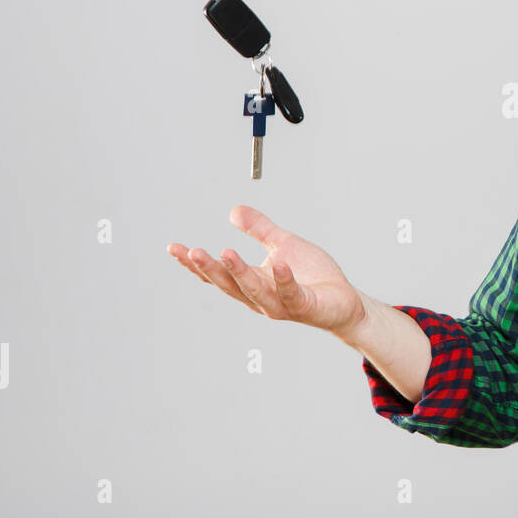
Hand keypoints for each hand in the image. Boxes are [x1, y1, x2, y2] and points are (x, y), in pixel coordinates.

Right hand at [168, 205, 366, 338]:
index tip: (174, 248)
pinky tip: (277, 265)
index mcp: (252, 283)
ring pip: (255, 291)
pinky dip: (283, 280)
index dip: (195, 264)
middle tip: (192, 251)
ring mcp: (282, 304)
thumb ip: (259, 229)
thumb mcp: (283, 244)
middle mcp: (261, 297)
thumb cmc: (312, 276)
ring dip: (239, 273)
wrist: (343, 301)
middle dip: (209, 268)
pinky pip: (291, 293)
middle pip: (229, 284)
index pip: (217, 275)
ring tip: (225, 253)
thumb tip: (234, 211)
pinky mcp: (305, 306)